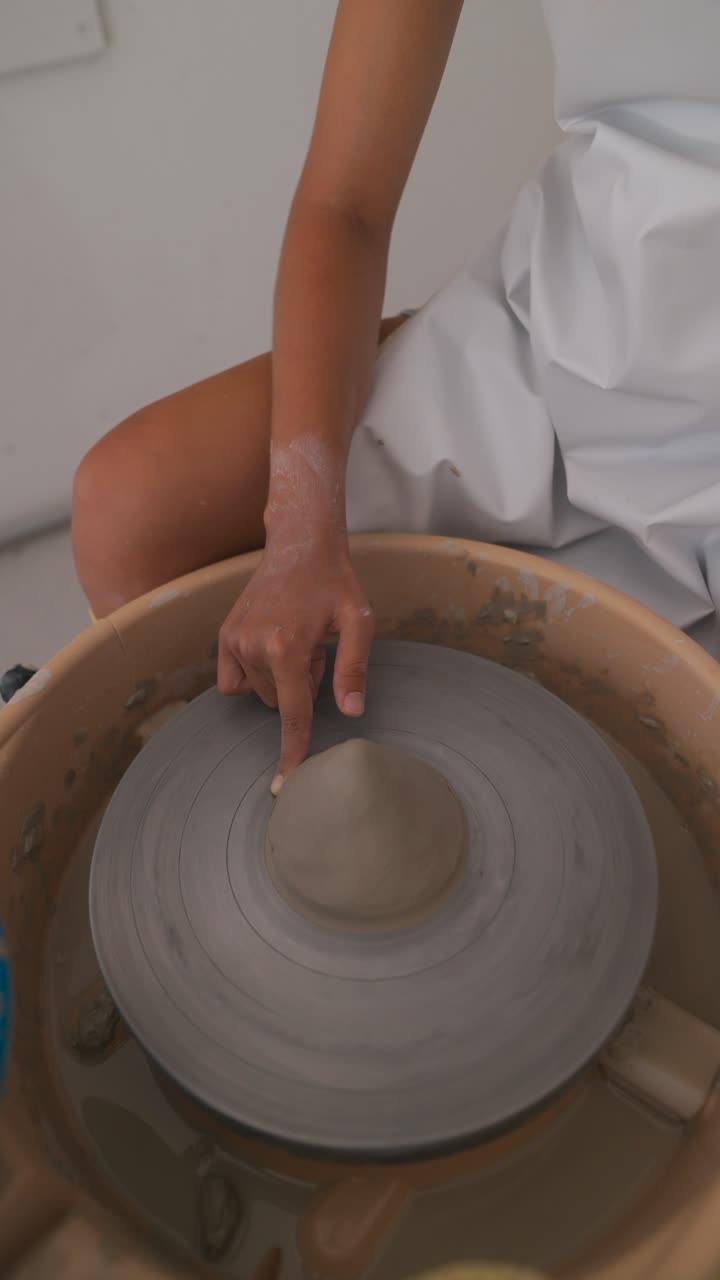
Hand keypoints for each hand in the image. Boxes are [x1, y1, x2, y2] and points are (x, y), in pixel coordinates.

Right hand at [217, 530, 373, 791]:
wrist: (300, 546)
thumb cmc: (335, 583)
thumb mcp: (358, 622)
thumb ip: (353, 670)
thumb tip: (351, 712)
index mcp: (288, 648)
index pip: (291, 714)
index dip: (293, 751)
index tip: (284, 784)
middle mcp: (254, 646)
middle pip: (278, 702)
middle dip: (300, 688)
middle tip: (317, 652)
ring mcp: (235, 640)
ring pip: (259, 692)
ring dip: (281, 679)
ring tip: (298, 642)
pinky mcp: (224, 635)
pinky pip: (234, 681)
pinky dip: (255, 675)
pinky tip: (273, 648)